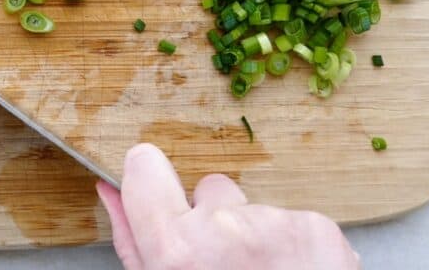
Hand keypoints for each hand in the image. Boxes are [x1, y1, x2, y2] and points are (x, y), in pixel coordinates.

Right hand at [97, 144, 359, 269]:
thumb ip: (132, 240)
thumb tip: (111, 191)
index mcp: (178, 251)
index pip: (144, 168)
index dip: (148, 180)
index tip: (155, 191)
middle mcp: (225, 231)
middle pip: (209, 190)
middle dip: (215, 221)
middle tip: (224, 267)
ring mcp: (276, 225)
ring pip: (254, 208)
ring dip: (255, 236)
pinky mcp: (317, 229)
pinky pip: (292, 220)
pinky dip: (291, 245)